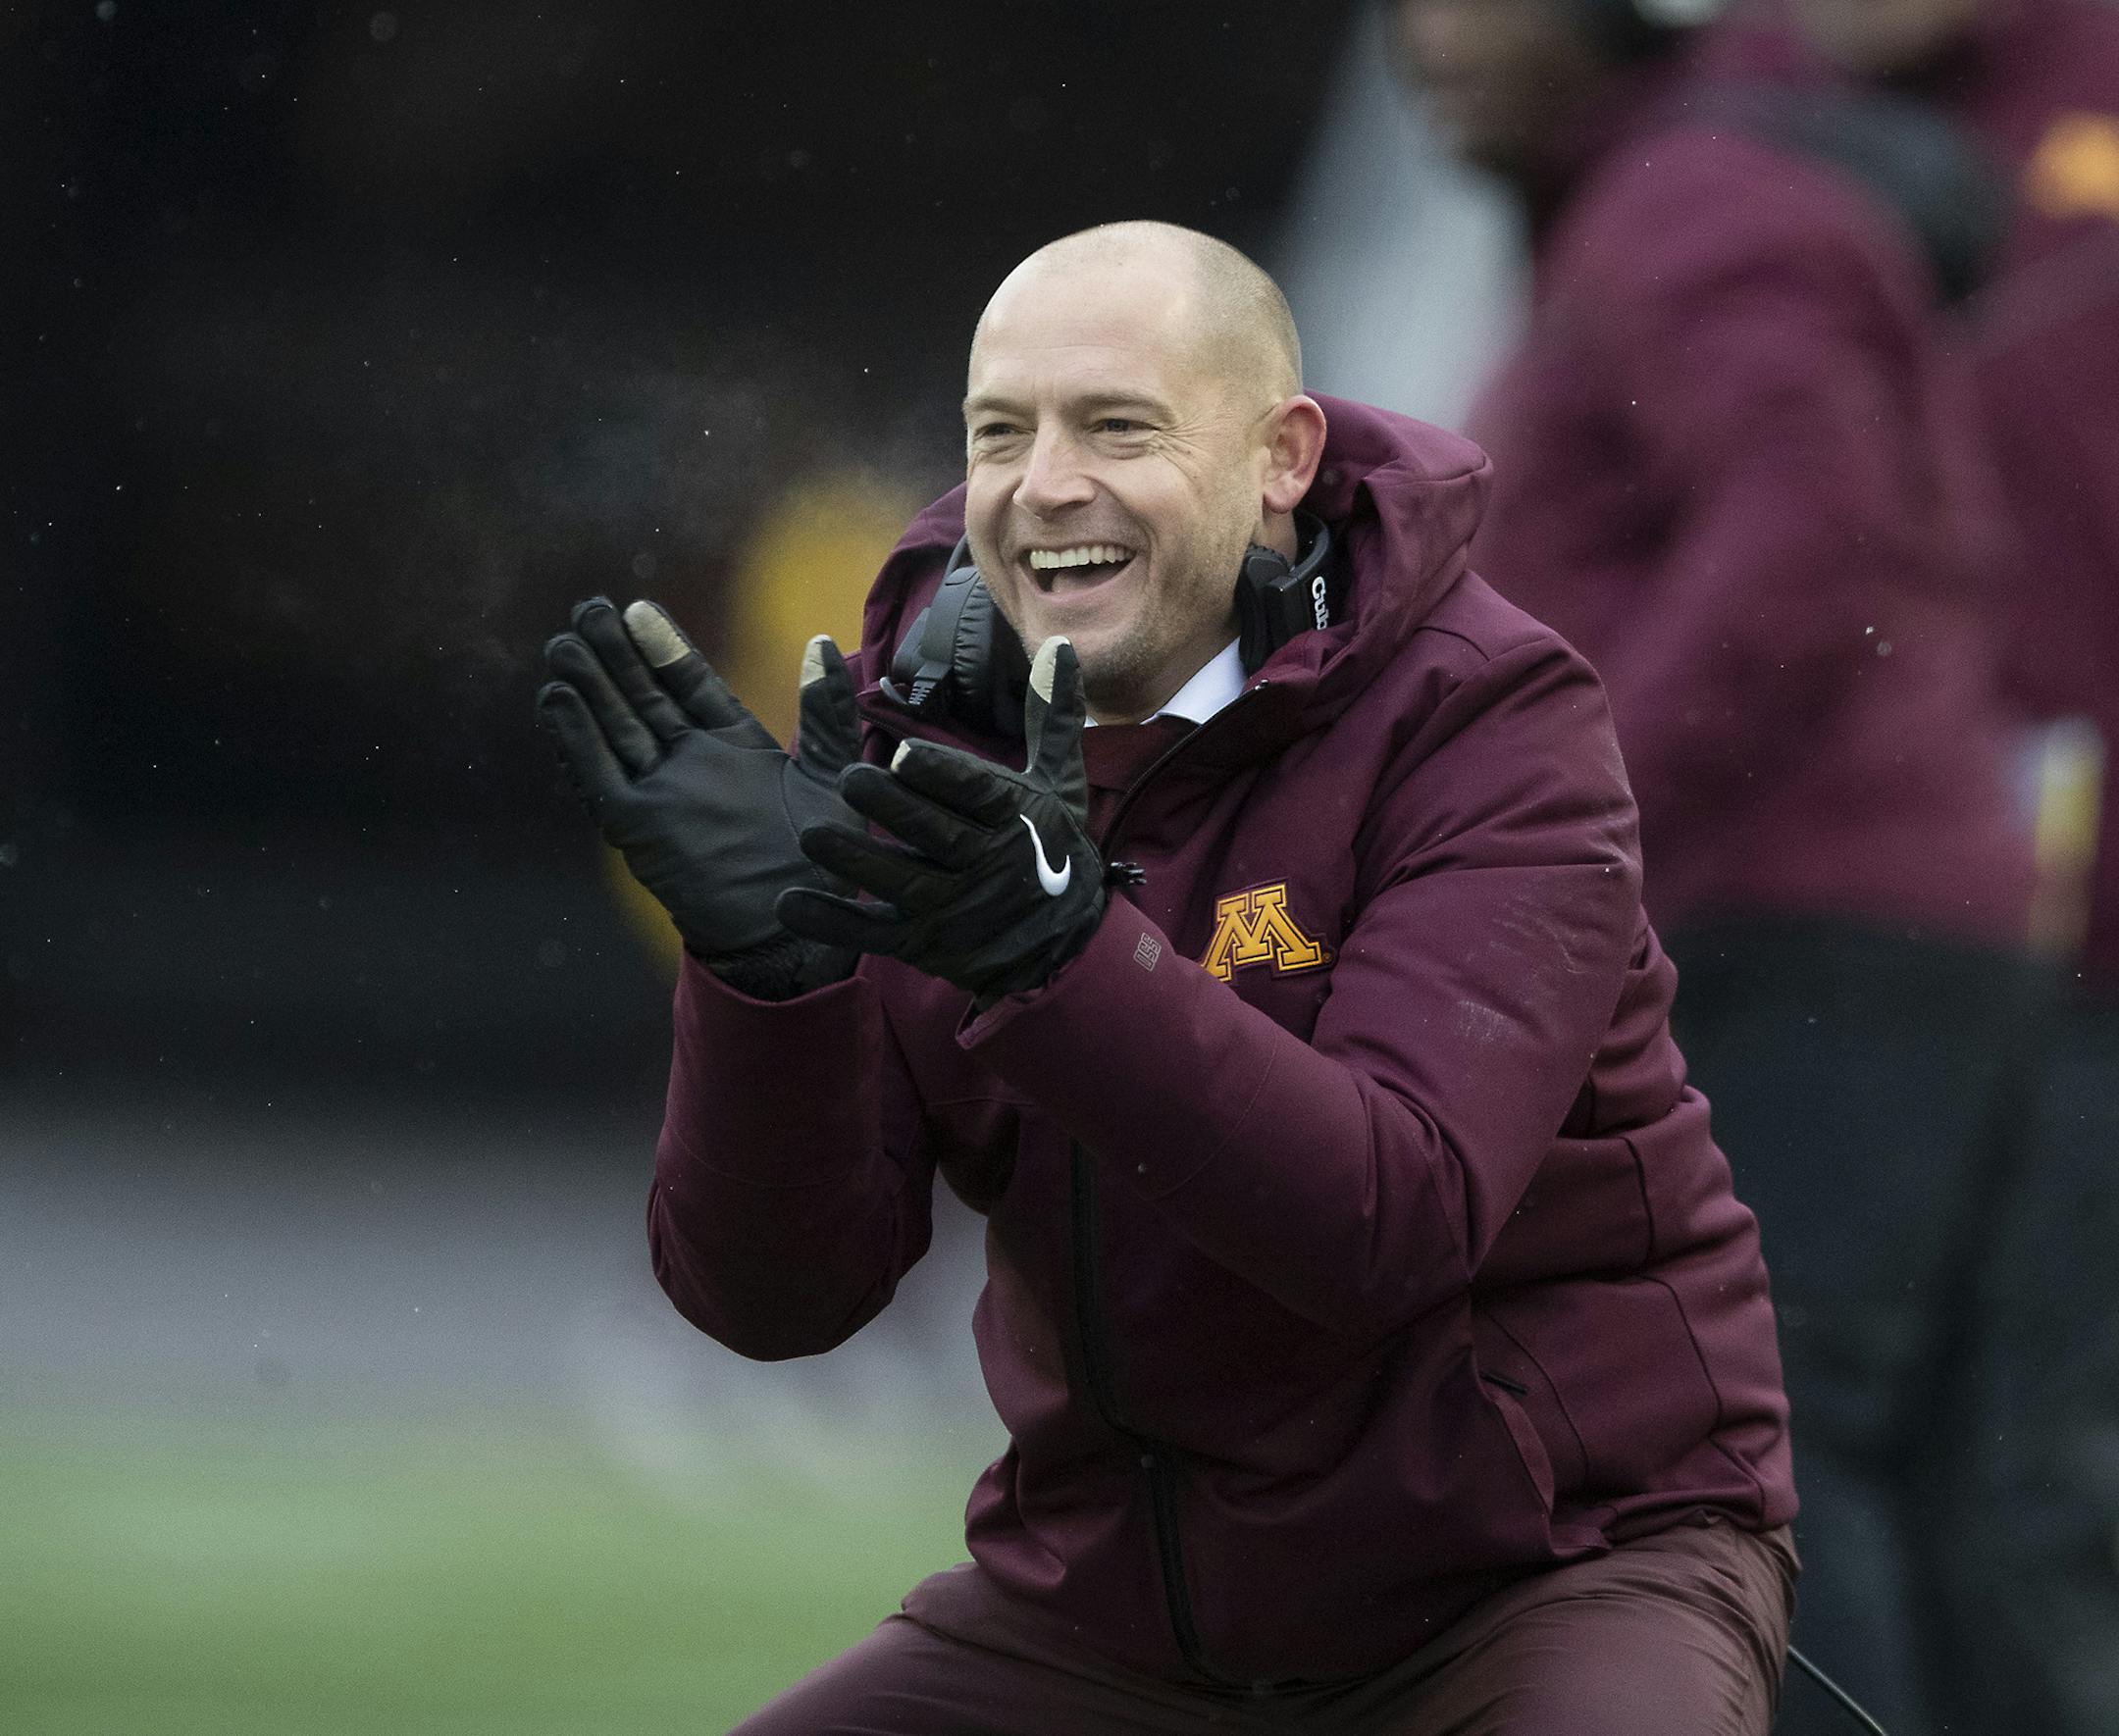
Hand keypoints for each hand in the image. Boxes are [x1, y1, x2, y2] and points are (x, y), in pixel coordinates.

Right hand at [537, 597, 861, 997]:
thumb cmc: (821, 856)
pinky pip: (599, 774)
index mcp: (735, 744)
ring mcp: (661, 791)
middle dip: (614, 655)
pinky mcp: (636, 824)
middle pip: (644, 697)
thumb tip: (820, 640)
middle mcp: (692, 763)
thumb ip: (823, 709)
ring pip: (616, 727)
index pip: (691, 684)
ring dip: (587, 687)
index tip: (638, 608)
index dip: (664, 648)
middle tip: (587, 610)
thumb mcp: (831, 772)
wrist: (791, 927)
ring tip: (562, 643)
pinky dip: (576, 739)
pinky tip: (555, 700)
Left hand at [779, 637, 1105, 1006]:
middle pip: (936, 835)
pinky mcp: (922, 943)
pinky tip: (790, 905)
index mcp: (1015, 818)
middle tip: (847, 780)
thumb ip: (1051, 716)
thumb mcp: (1059, 783)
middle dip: (893, 809)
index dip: (943, 776)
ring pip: (900, 883)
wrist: (1063, 945)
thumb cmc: (1050, 847)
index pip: (977, 794)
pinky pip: (872, 933)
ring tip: (811, 835)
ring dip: (854, 860)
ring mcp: (952, 908)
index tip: (905, 753)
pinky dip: (832, 923)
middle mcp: (986, 864)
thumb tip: (1058, 644)